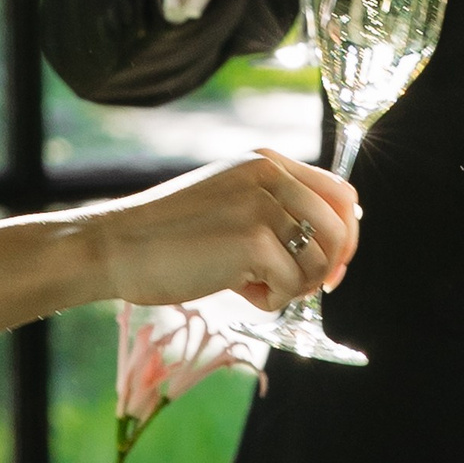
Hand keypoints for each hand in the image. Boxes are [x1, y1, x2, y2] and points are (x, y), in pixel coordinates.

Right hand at [99, 149, 361, 309]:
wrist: (117, 246)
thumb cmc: (170, 237)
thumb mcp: (231, 204)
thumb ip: (276, 211)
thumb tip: (335, 248)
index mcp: (266, 161)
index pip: (341, 194)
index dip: (346, 237)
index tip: (329, 268)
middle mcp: (269, 174)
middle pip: (339, 230)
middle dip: (325, 270)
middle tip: (291, 287)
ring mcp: (262, 205)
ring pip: (319, 261)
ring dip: (293, 287)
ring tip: (253, 285)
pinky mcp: (253, 240)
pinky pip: (290, 285)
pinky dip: (270, 301)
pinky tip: (239, 291)